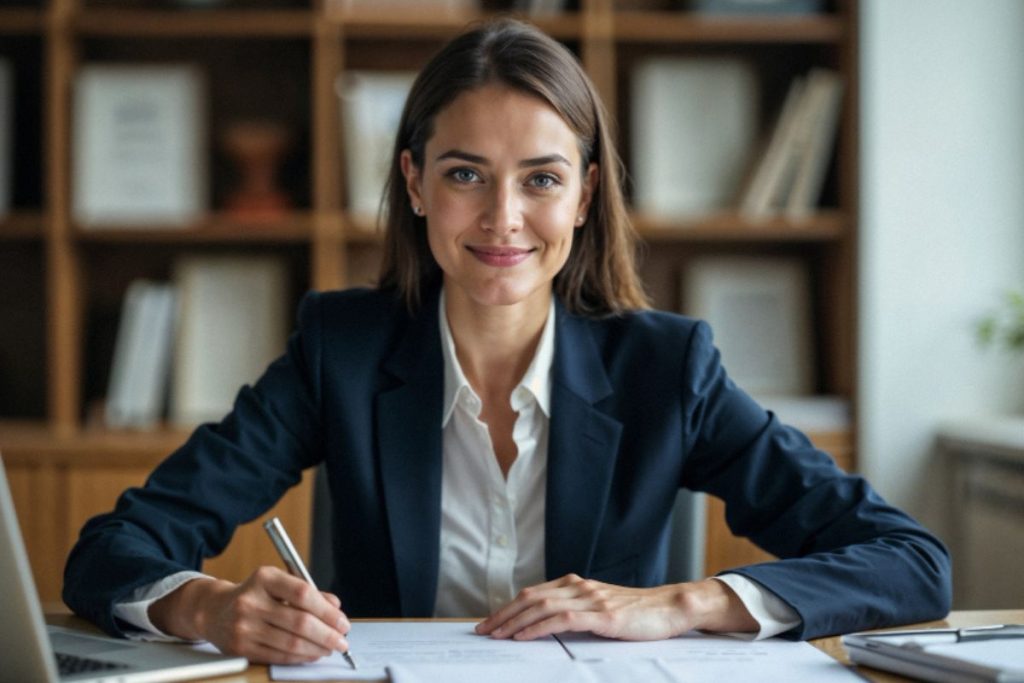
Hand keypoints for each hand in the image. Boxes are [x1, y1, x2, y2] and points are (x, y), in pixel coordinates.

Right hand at [149, 566, 350, 663]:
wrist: (214, 611)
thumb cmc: (255, 595)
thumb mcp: (279, 584)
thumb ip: (308, 593)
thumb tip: (336, 607)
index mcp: (264, 578)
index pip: (302, 593)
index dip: (327, 610)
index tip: (342, 621)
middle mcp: (251, 601)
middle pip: (299, 622)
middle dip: (327, 634)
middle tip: (342, 639)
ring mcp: (244, 626)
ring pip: (290, 643)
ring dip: (316, 648)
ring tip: (330, 648)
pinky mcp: (240, 648)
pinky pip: (278, 656)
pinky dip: (300, 657)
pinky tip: (312, 654)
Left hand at [475, 574, 757, 641]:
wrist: (670, 607)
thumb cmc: (636, 612)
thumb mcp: (601, 608)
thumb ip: (576, 610)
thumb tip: (545, 624)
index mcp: (577, 584)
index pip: (534, 593)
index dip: (509, 606)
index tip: (490, 621)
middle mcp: (580, 587)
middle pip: (531, 597)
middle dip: (503, 614)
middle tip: (483, 630)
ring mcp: (591, 600)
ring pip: (542, 606)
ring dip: (515, 621)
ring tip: (496, 634)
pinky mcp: (602, 615)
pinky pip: (562, 620)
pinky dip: (539, 627)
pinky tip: (525, 635)